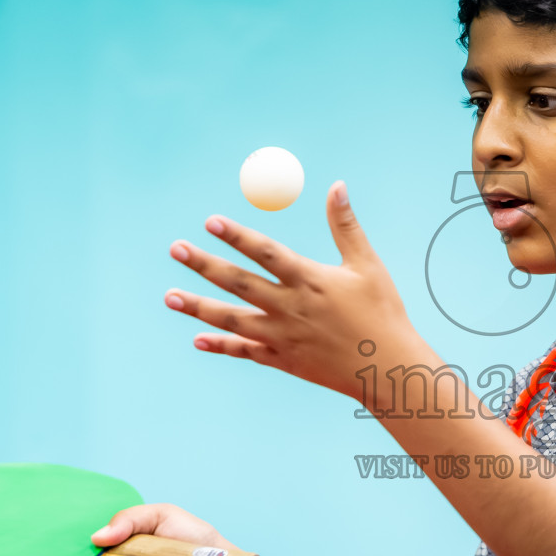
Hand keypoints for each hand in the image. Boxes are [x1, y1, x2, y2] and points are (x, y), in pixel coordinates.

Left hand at [163, 180, 419, 403]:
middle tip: (175, 248)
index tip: (210, 221)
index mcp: (310, 280)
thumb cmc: (382, 312)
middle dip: (204, 265)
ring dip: (198, 307)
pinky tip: (197, 338)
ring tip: (168, 296)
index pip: (266, 252)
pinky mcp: (283, 360)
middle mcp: (291, 308)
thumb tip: (336, 186)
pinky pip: (246, 352)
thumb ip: (345, 226)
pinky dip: (221, 345)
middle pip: (239, 283)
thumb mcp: (367, 265)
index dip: (237, 236)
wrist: (387, 369)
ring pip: (232, 320)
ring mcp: (283, 337)